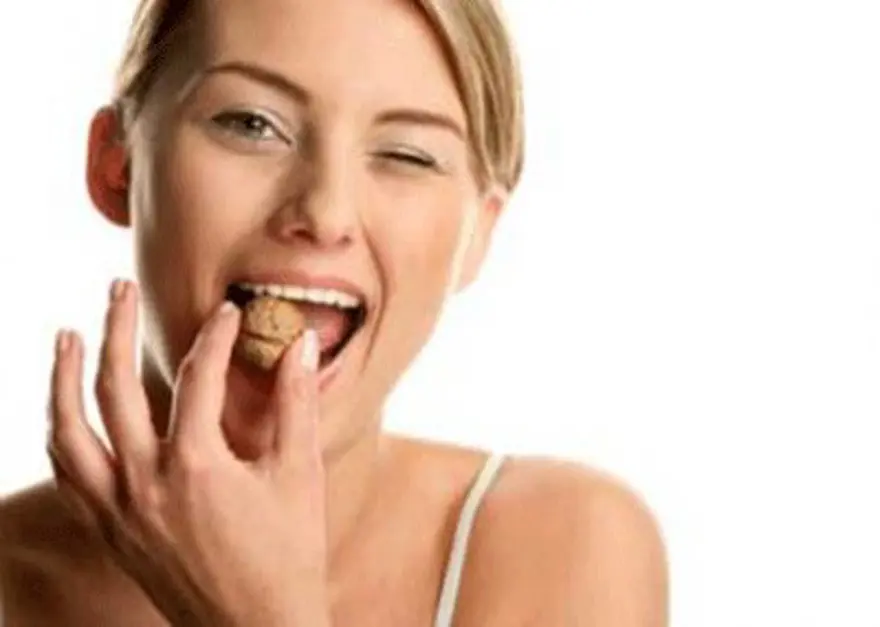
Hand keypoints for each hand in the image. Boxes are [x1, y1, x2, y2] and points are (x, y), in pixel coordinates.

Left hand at [46, 280, 330, 626]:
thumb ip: (295, 404)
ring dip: (62, 379)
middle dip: (114, 329)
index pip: (197, 377)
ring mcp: (119, 511)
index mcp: (196, 466)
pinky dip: (62, 436)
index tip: (226, 311)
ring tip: (65, 336)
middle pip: (114, 388)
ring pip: (69, 432)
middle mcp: (145, 485)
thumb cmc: (288, 556)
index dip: (215, 336)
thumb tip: (300, 347)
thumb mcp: (299, 474)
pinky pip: (69, 476)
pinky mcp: (111, 532)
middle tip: (117, 288)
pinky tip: (65, 412)